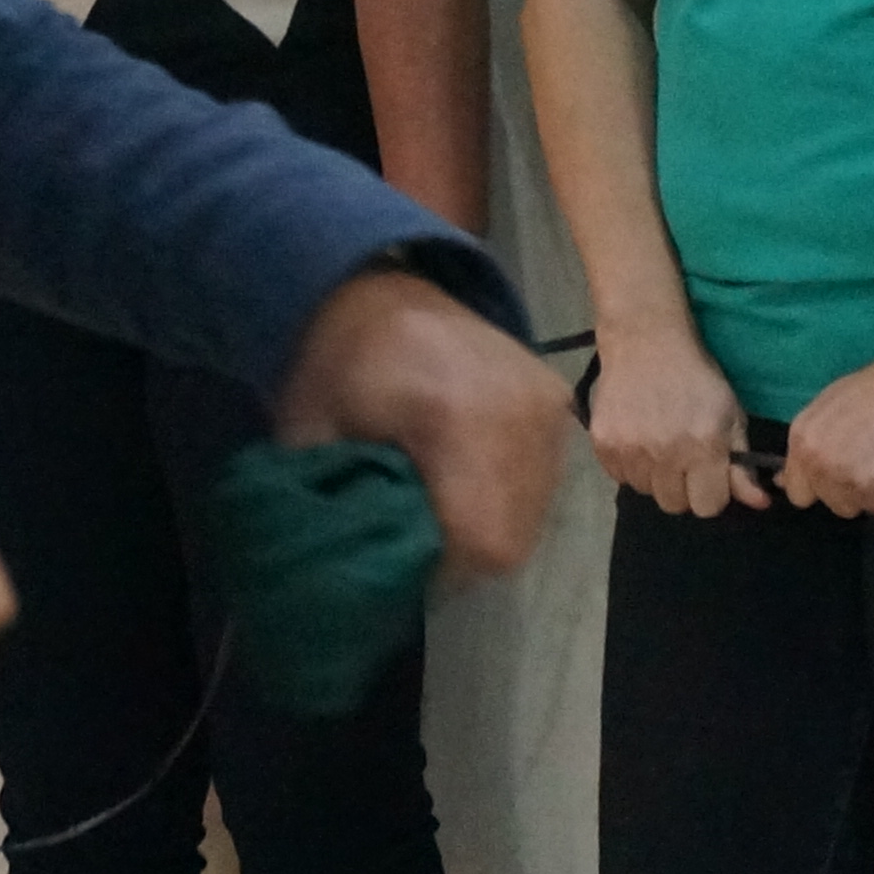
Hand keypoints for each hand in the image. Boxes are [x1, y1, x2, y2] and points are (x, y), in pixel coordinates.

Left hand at [274, 266, 578, 574]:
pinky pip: (542, 483)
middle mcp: (522, 410)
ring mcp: (550, 406)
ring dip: (487, 530)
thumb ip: (341, 512)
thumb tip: (358, 587)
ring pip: (533, 516)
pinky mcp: (560, 403)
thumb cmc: (339, 361)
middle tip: (414, 545)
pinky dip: (505, 500)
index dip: (441, 570)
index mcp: (458, 414)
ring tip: (438, 511)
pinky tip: (464, 483)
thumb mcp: (313, 434)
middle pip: (513, 537)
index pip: (480, 538)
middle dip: (462, 557)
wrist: (384, 285)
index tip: (399, 564)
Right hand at [584, 322, 762, 517]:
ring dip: (655, 476)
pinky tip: (637, 438)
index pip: (708, 506)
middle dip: (682, 488)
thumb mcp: (730, 416)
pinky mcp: (604, 445)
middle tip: (682, 459)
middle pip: (675, 505)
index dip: (712, 492)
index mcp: (704, 446)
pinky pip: (620, 477)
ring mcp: (631, 450)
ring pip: (646, 491)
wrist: (646, 340)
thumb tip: (760, 504)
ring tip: (658, 444)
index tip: (708, 474)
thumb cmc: (697, 377)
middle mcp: (667, 453)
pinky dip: (630, 465)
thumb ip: (742, 465)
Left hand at [776, 354, 873, 518]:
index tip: (842, 477)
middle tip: (873, 466)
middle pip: (829, 503)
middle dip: (850, 492)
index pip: (796, 489)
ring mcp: (841, 475)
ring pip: (857, 508)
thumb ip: (812, 442)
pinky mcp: (872, 486)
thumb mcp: (831, 408)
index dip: (822, 486)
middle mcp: (814, 460)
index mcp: (801, 438)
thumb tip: (784, 480)